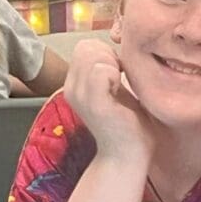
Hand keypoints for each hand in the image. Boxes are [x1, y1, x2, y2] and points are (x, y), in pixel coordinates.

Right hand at [63, 40, 153, 161]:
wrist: (128, 156)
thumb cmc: (129, 123)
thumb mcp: (115, 89)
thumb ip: (110, 68)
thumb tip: (119, 46)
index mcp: (75, 84)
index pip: (84, 46)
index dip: (105, 52)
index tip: (119, 72)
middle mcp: (71, 89)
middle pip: (86, 47)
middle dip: (108, 54)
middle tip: (121, 78)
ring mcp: (81, 97)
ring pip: (92, 55)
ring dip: (113, 64)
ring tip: (120, 84)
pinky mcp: (95, 105)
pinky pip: (100, 71)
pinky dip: (115, 74)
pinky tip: (120, 89)